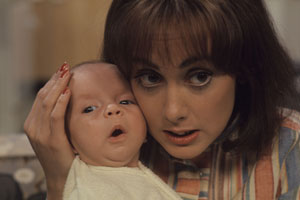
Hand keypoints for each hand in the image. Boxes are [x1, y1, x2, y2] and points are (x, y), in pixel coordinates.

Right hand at [24, 63, 74, 199]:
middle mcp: (33, 127)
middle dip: (55, 80)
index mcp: (33, 124)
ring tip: (67, 73)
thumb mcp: (56, 133)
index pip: (41, 97)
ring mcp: (40, 134)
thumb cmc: (63, 153)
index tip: (62, 70)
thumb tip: (67, 98)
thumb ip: (57, 118)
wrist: (62, 176)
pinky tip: (67, 92)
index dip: (51, 82)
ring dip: (58, 86)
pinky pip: (55, 117)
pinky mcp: (51, 140)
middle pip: (43, 97)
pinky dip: (60, 103)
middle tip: (66, 66)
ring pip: (47, 104)